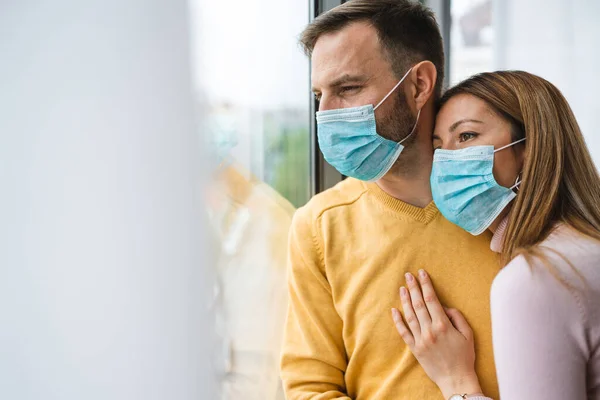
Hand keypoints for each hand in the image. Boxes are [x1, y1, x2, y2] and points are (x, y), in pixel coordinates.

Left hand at [391, 269, 482, 398]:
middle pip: (418, 304)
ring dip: (405, 300)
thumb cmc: (465, 357)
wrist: (456, 380)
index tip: (422, 273)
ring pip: (409, 316)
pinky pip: (403, 332)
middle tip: (408, 275)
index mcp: (443, 326)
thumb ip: (457, 317)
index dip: (426, 285)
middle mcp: (429, 331)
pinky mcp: (414, 349)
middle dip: (413, 287)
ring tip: (402, 288)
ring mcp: (420, 340)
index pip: (431, 299)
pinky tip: (394, 310)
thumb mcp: (468, 334)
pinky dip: (398, 320)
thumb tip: (444, 306)